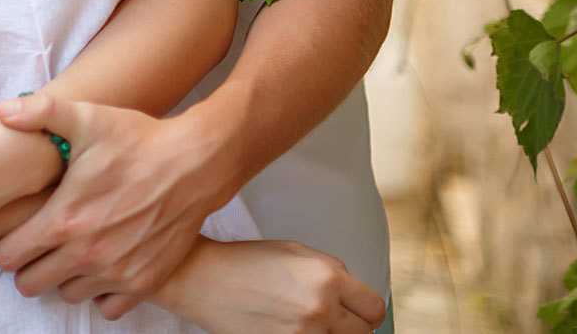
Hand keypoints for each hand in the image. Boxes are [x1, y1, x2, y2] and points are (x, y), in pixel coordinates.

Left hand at [0, 91, 236, 315]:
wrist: (194, 164)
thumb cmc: (137, 140)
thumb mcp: (86, 117)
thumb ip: (38, 112)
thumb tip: (2, 111)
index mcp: (63, 220)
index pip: (8, 256)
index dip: (4, 243)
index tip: (15, 229)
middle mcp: (86, 254)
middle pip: (31, 283)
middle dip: (28, 265)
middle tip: (39, 242)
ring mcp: (116, 273)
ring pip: (68, 295)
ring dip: (64, 277)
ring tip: (71, 250)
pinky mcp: (144, 283)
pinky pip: (108, 309)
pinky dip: (101, 292)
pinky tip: (102, 266)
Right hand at [160, 240, 386, 333]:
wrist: (202, 279)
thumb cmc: (244, 261)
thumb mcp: (295, 251)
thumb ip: (332, 272)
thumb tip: (354, 296)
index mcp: (326, 277)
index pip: (375, 308)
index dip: (366, 308)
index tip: (358, 309)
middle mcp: (320, 309)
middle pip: (364, 333)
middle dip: (351, 324)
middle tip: (331, 315)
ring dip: (332, 333)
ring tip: (310, 322)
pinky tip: (294, 328)